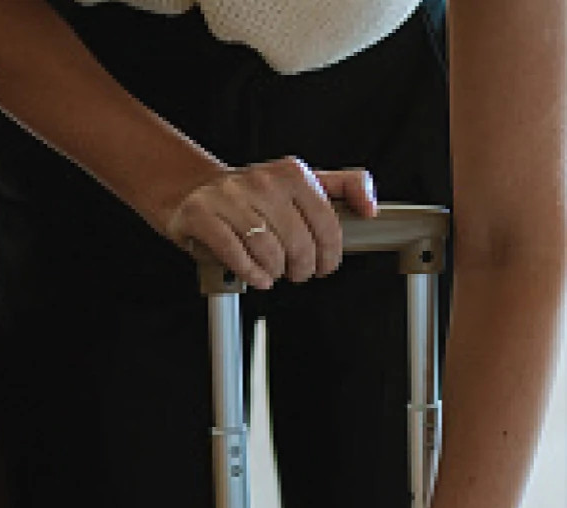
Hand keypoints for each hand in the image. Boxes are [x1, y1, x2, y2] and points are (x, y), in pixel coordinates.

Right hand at [163, 158, 377, 289]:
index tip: (325, 264)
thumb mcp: (302, 184)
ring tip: (273, 271)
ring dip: (275, 272)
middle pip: (299, 243)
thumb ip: (344, 188)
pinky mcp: (202, 215)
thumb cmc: (254, 197)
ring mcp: (230, 197)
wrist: (195, 191)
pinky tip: (256, 276)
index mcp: (292, 172)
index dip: (330, 253)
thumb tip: (371, 208)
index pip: (327, 223)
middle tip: (297, 271)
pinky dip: (250, 274)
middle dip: (302, 268)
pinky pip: (236, 255)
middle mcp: (262, 180)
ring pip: (268, 252)